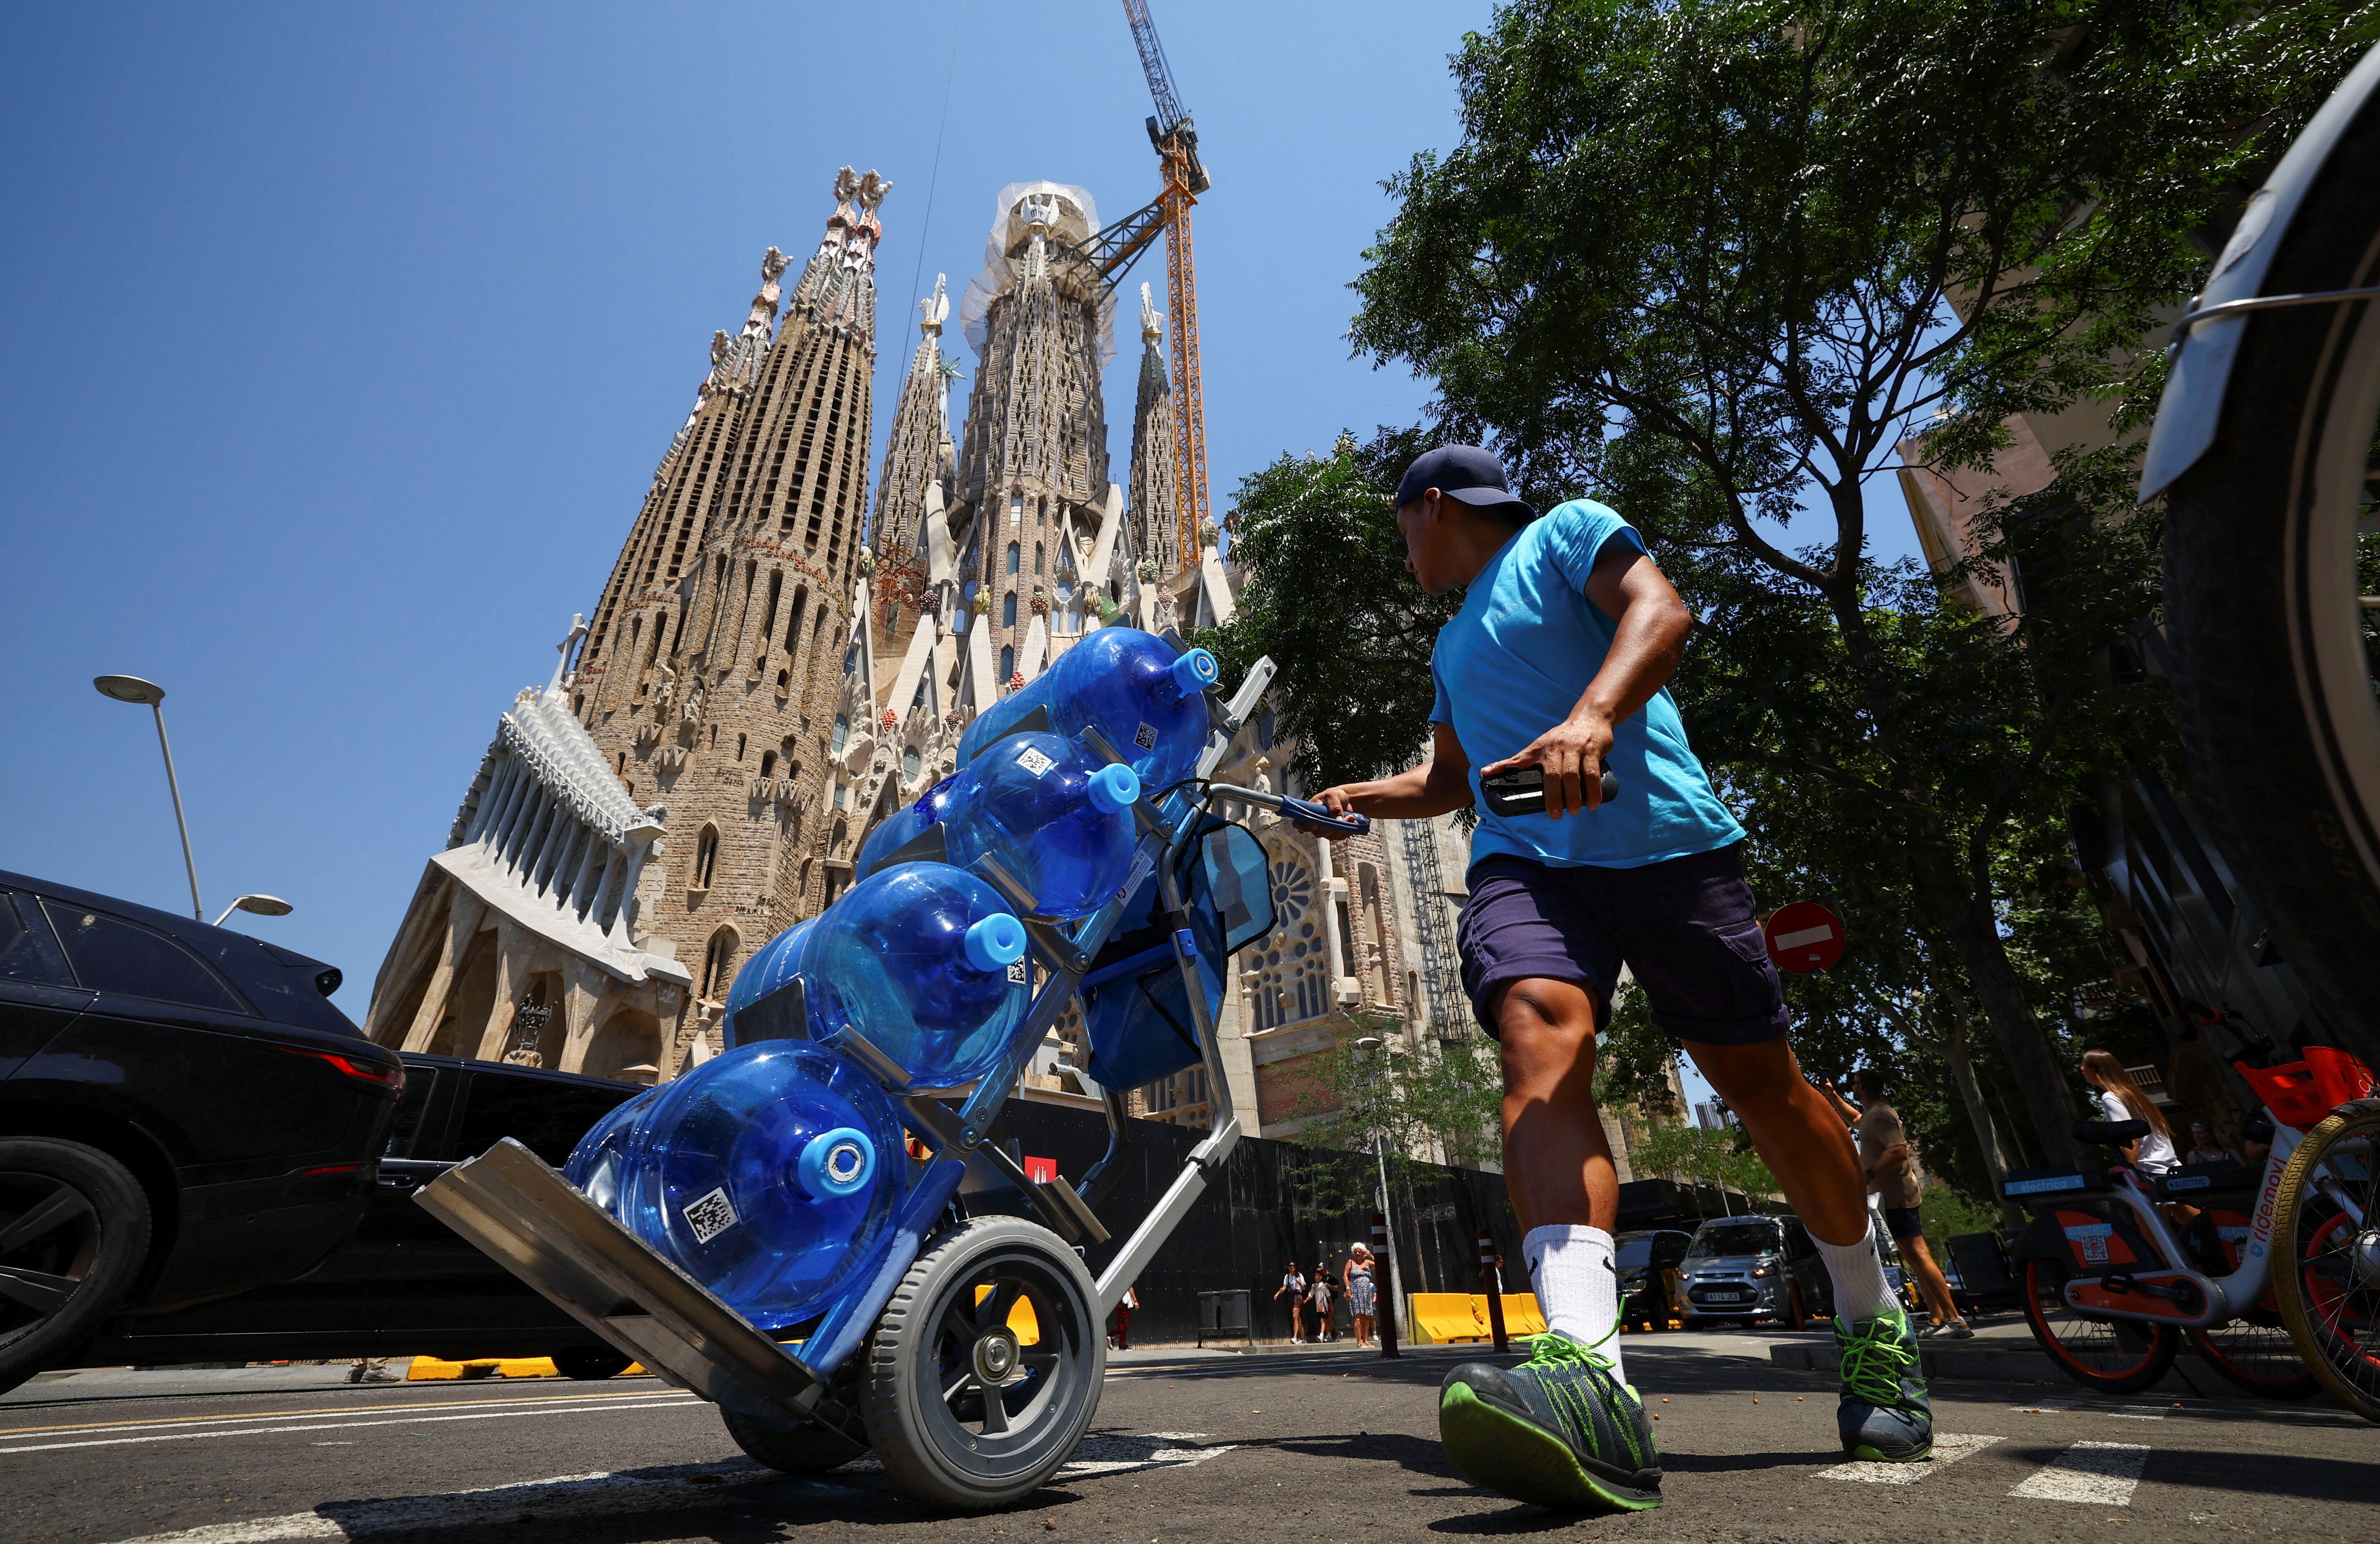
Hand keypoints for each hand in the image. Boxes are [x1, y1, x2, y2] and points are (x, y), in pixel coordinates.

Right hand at [1293, 783, 1362, 836]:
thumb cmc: (1334, 796)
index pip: (1298, 822)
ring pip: (1330, 835)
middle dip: (1332, 826)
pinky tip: (1353, 821)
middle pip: (1318, 832)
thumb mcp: (1333, 795)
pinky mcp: (1333, 834)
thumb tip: (1338, 820)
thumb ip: (1334, 806)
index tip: (1314, 825)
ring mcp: (1324, 830)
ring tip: (1351, 817)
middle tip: (1345, 817)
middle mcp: (1314, 823)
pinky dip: (1347, 829)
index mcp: (1309, 811)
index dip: (1304, 826)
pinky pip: (1339, 836)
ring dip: (1342, 827)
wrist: (1346, 800)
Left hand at [1480, 712, 1613, 818]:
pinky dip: (1593, 790)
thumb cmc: (1563, 736)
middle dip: (1553, 797)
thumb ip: (1523, 758)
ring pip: (1572, 775)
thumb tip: (1493, 771)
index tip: (1486, 774)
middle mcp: (1556, 747)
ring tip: (1574, 811)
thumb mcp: (1541, 743)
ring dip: (1574, 795)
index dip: (1502, 766)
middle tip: (1555, 815)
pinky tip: (1593, 803)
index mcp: (1540, 747)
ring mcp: (1575, 749)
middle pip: (1553, 775)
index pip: (1519, 759)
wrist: (1591, 716)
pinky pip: (1592, 773)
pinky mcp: (1592, 750)